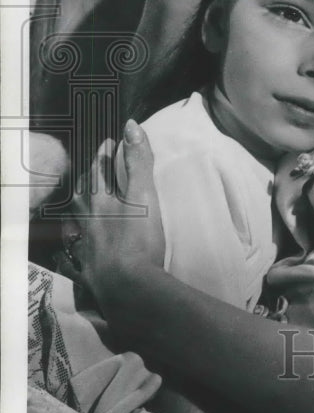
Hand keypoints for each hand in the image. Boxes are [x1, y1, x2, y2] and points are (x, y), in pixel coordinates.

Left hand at [67, 121, 163, 315]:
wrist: (127, 287)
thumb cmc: (138, 239)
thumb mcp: (144, 194)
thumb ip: (138, 160)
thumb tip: (130, 125)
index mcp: (100, 200)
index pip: (99, 169)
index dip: (105, 154)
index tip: (109, 142)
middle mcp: (86, 220)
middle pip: (83, 194)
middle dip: (89, 179)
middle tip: (94, 170)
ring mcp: (84, 246)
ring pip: (74, 221)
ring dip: (77, 209)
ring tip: (83, 203)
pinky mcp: (86, 270)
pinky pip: (72, 257)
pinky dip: (71, 250)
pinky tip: (70, 251)